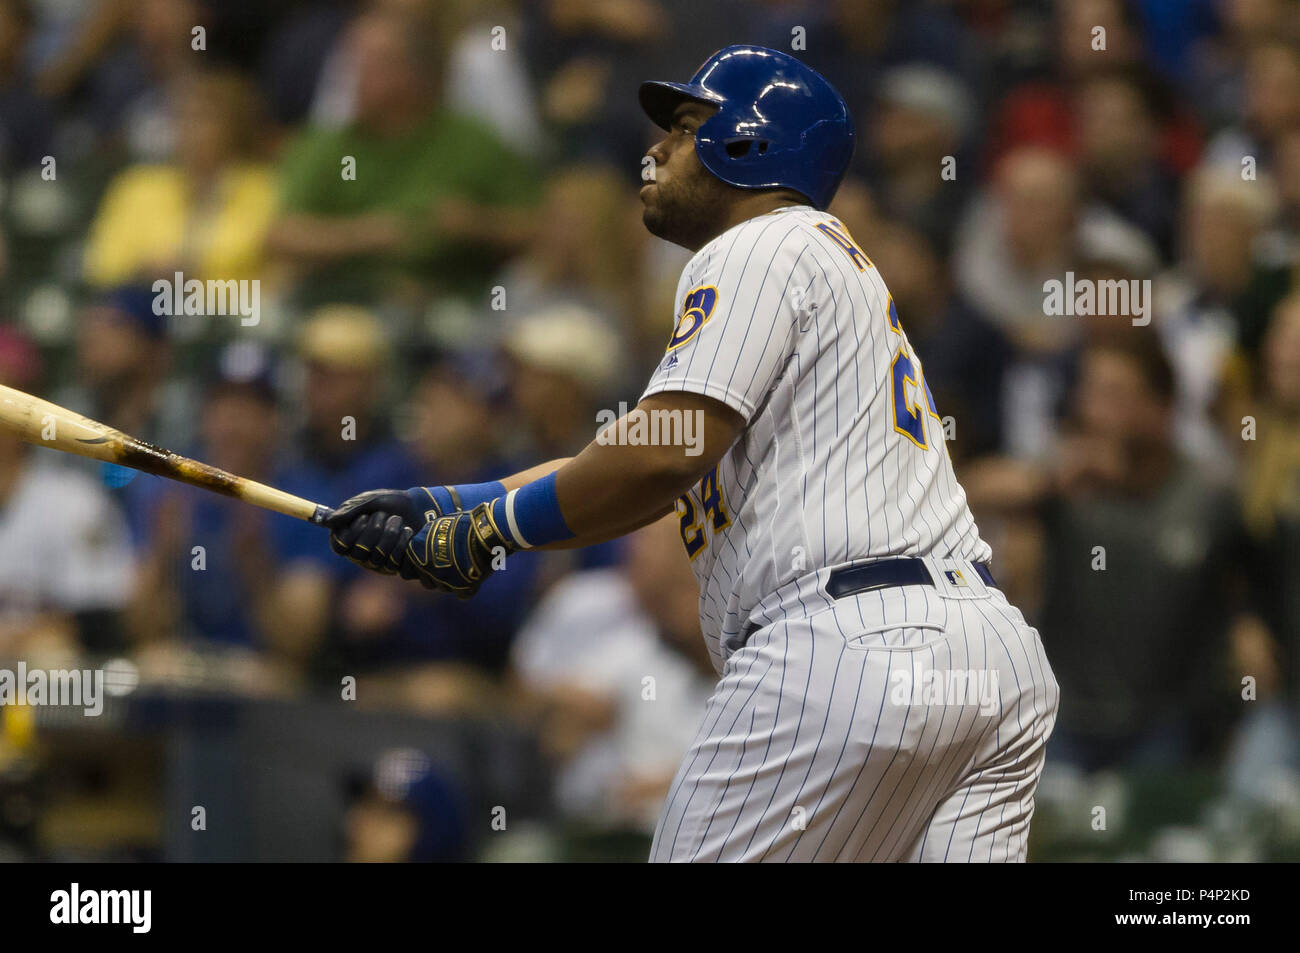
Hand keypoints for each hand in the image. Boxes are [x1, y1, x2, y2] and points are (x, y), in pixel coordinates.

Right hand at [326, 487, 446, 572]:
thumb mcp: (371, 500)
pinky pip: (393, 563)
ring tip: (398, 520)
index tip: (363, 517)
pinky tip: (408, 532)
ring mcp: (377, 561)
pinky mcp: (394, 565)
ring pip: (377, 557)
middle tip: (383, 514)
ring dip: (390, 534)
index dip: (351, 533)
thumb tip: (329, 522)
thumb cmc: (391, 502)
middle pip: (359, 553)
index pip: (339, 546)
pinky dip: (402, 543)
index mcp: (349, 535)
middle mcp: (360, 551)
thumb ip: (350, 509)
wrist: (419, 508)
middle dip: (374, 529)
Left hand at [395, 502, 514, 597]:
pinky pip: (463, 595)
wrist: (486, 531)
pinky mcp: (461, 587)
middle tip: (452, 565)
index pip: (411, 568)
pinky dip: (469, 588)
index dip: (424, 566)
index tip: (434, 561)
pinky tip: (475, 577)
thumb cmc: (465, 524)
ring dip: (454, 581)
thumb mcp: (441, 525)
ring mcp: (443, 579)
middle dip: (439, 577)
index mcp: (417, 549)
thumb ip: (429, 538)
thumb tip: (426, 544)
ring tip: (466, 567)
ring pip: (445, 588)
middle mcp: (426, 567)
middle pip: (428, 582)